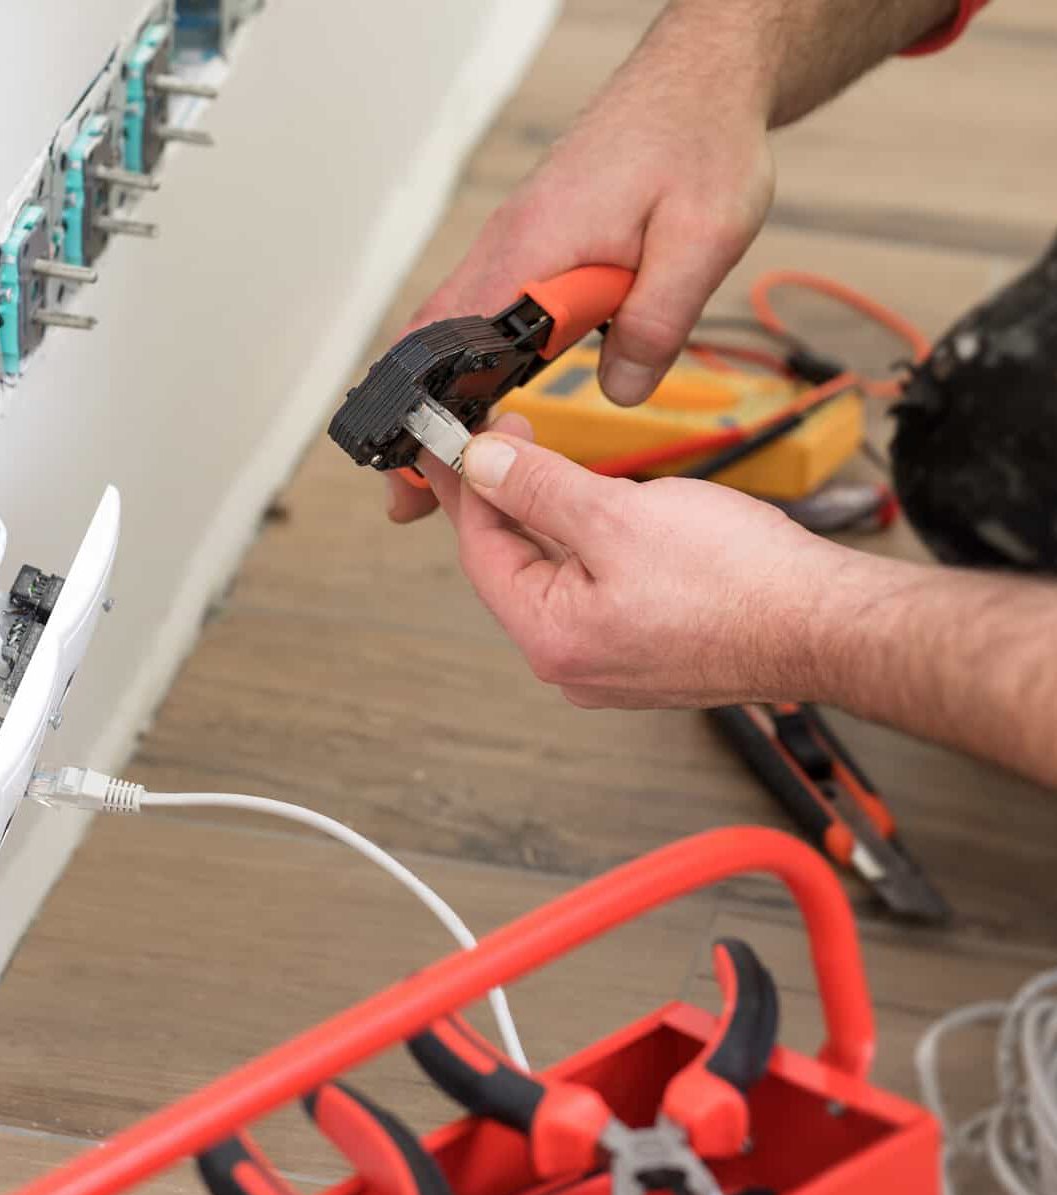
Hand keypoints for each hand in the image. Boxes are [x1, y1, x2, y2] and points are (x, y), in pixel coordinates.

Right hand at [387, 6, 775, 524]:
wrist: (701, 81)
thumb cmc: (700, 142)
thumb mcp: (703, 238)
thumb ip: (657, 322)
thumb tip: (619, 390)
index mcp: (533, 250)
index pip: (452, 346)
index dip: (433, 416)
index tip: (423, 474)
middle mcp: (506, 248)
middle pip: (430, 344)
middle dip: (414, 421)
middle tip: (406, 494)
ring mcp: (513, 247)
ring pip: (451, 330)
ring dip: (440, 396)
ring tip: (435, 461)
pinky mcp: (532, 248)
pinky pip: (483, 312)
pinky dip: (469, 363)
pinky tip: (482, 398)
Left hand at [425, 415, 849, 708]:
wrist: (827, 623)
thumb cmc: (740, 582)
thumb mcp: (618, 515)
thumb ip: (539, 488)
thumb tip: (483, 465)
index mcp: (551, 637)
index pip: (481, 552)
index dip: (468, 487)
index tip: (461, 441)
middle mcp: (572, 662)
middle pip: (515, 567)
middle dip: (507, 499)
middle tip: (505, 438)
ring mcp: (609, 663)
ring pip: (557, 577)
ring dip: (550, 519)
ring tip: (552, 464)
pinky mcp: (645, 651)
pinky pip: (594, 592)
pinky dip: (588, 547)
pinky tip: (598, 511)